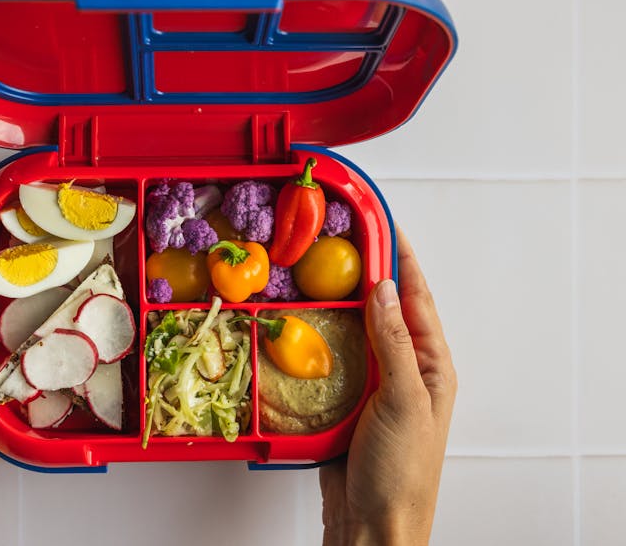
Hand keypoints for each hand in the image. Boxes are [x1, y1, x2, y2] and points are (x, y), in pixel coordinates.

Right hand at [319, 227, 456, 545]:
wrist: (375, 523)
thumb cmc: (402, 470)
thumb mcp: (405, 400)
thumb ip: (393, 343)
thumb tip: (383, 288)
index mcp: (431, 363)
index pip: (416, 296)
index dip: (400, 255)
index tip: (379, 220)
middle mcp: (406, 366)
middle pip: (387, 305)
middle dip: (368, 268)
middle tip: (340, 236)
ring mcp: (377, 382)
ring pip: (359, 327)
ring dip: (342, 297)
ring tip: (319, 267)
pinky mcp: (349, 397)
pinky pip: (338, 353)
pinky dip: (323, 330)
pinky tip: (305, 320)